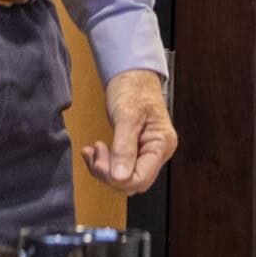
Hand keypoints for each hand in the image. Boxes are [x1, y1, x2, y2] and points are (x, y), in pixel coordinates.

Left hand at [84, 68, 175, 193]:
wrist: (132, 74)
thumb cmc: (134, 87)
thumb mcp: (126, 116)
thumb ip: (124, 148)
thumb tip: (120, 177)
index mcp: (162, 144)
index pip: (141, 178)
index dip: (118, 177)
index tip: (100, 163)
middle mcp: (158, 152)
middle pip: (133, 182)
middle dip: (109, 173)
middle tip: (95, 155)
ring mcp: (147, 152)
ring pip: (124, 177)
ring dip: (105, 169)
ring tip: (94, 150)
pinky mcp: (136, 150)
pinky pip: (120, 167)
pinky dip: (104, 163)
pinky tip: (95, 151)